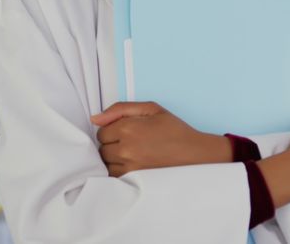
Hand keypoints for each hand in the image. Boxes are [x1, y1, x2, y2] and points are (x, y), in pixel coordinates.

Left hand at [91, 102, 231, 176]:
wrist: (194, 154)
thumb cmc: (175, 130)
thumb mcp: (151, 109)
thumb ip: (121, 109)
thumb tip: (95, 118)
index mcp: (128, 128)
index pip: (102, 130)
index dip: (113, 129)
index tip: (126, 130)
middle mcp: (126, 148)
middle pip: (101, 148)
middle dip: (112, 144)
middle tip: (131, 142)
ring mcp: (129, 166)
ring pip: (106, 163)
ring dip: (114, 158)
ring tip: (133, 153)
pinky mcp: (134, 180)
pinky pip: (113, 175)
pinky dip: (119, 170)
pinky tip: (133, 164)